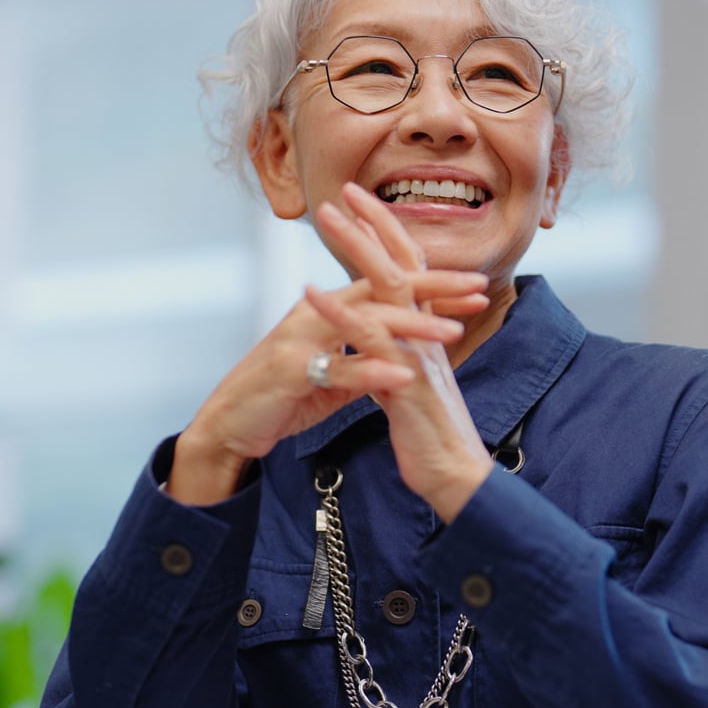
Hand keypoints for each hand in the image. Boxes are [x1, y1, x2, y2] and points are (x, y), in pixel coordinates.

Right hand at [169, 259, 487, 505]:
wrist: (230, 423)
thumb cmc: (281, 395)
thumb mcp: (333, 374)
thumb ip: (365, 359)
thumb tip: (403, 358)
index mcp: (330, 309)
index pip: (387, 285)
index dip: (433, 284)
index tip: (476, 286)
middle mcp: (316, 313)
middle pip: (382, 290)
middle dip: (434, 290)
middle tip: (478, 289)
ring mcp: (302, 339)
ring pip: (365, 325)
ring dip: (411, 328)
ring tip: (452, 334)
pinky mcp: (290, 371)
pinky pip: (337, 369)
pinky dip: (371, 371)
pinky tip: (401, 374)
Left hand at [306, 183, 495, 519]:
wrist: (456, 477)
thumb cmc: (432, 437)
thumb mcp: (412, 387)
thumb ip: (397, 357)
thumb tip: (378, 340)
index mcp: (427, 335)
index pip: (410, 271)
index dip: (389, 235)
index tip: (364, 204)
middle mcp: (427, 335)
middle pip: (403, 264)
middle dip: (374, 224)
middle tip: (345, 190)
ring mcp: (418, 354)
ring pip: (389, 288)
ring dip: (356, 249)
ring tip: (328, 218)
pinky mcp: (405, 381)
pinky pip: (369, 339)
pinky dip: (338, 312)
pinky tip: (311, 293)